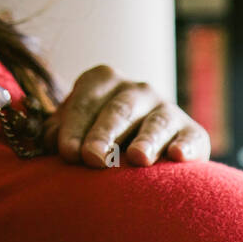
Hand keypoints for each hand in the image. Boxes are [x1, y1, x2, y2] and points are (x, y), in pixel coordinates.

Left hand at [44, 65, 210, 167]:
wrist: (146, 160)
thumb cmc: (101, 145)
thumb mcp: (75, 133)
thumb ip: (58, 134)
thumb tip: (48, 139)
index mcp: (104, 80)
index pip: (86, 101)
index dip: (75, 126)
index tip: (68, 153)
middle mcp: (138, 89)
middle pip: (119, 110)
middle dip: (105, 134)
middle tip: (94, 158)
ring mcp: (168, 109)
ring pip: (157, 122)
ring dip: (147, 140)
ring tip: (138, 158)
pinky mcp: (194, 134)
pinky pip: (191, 138)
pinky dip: (185, 147)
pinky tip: (177, 157)